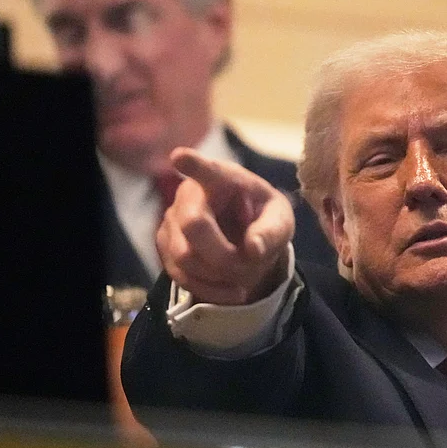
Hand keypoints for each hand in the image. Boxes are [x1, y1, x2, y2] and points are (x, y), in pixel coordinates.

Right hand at [157, 147, 294, 304]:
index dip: (192, 164)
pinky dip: (209, 290)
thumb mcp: (280, 222)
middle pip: (194, 226)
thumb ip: (272, 232)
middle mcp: (190, 194)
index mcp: (223, 178)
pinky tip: (230, 291)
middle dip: (224, 256)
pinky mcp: (166, 245)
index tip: (179, 157)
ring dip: (218, 276)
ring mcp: (172, 219)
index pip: (206, 169)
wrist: (246, 237)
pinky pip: (180, 275)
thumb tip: (253, 250)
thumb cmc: (263, 219)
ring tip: (244, 279)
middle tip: (250, 267)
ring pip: (184, 256)